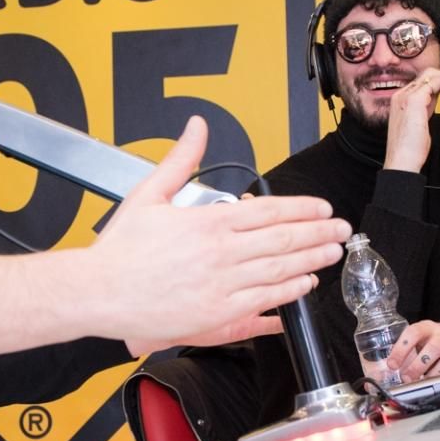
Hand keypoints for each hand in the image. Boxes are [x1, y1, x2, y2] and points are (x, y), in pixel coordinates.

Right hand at [86, 116, 349, 354]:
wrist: (97, 292)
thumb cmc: (120, 249)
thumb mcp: (149, 193)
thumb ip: (181, 159)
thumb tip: (196, 126)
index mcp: (209, 221)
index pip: (270, 210)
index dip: (303, 208)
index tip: (322, 207)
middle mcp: (222, 253)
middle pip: (284, 239)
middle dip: (319, 232)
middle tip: (341, 228)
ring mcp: (223, 285)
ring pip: (281, 270)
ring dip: (312, 260)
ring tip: (333, 252)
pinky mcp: (217, 314)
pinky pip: (265, 301)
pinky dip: (289, 292)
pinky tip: (306, 284)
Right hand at [382, 68, 439, 172]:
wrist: (402, 161)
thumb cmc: (409, 150)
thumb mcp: (419, 124)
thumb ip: (424, 109)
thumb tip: (434, 100)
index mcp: (400, 100)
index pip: (422, 82)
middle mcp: (401, 95)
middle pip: (426, 74)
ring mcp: (406, 96)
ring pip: (432, 75)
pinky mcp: (414, 100)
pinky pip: (435, 82)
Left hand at [384, 320, 439, 379]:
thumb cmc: (436, 343)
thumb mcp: (420, 341)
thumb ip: (405, 353)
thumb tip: (384, 374)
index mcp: (428, 328)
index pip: (413, 333)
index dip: (401, 348)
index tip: (392, 364)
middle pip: (434, 347)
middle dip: (418, 365)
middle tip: (407, 378)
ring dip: (436, 373)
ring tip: (425, 383)